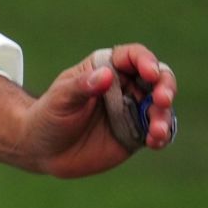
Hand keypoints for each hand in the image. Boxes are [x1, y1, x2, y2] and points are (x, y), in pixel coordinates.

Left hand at [21, 44, 178, 177]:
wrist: (42, 151)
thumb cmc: (47, 117)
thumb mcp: (59, 99)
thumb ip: (81, 87)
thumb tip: (106, 75)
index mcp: (106, 68)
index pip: (132, 57)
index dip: (146, 61)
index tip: (149, 72)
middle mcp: (125, 87)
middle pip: (157, 78)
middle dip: (165, 86)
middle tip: (162, 99)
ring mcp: (132, 110)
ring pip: (160, 107)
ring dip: (164, 116)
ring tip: (157, 131)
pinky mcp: (136, 134)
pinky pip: (157, 132)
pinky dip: (162, 136)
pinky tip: (155, 141)